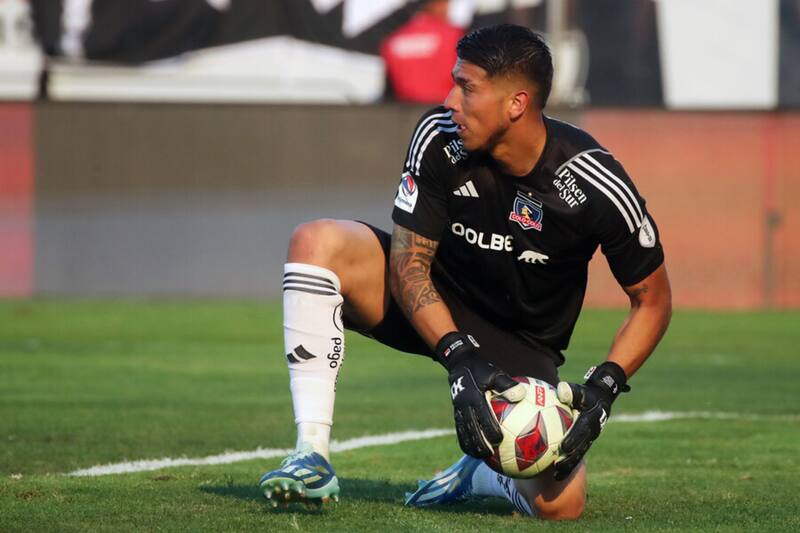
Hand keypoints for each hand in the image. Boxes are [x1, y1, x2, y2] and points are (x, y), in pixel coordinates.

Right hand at [435, 332, 524, 457]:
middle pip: (470, 429)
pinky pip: (459, 429)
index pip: (482, 417)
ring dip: (470, 446)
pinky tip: (473, 449)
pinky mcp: (455, 412)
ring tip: (480, 457)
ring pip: (462, 432)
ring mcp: (457, 410)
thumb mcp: (495, 372)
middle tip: (489, 455)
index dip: (490, 429)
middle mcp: (464, 405)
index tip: (500, 440)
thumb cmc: (481, 369)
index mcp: (474, 397)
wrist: (459, 364)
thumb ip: (507, 384)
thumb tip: (521, 394)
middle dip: (478, 444)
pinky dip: (465, 441)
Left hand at [554, 361, 628, 480]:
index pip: (581, 431)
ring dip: (568, 466)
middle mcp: (591, 433)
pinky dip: (568, 463)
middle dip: (570, 459)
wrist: (602, 400)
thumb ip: (571, 390)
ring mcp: (589, 439)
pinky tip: (554, 472)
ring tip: (556, 476)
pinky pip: (577, 454)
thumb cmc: (587, 394)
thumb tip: (561, 390)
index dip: (573, 439)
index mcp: (590, 420)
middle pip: (580, 448)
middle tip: (557, 467)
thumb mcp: (582, 390)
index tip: (563, 447)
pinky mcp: (586, 443)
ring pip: (579, 455)